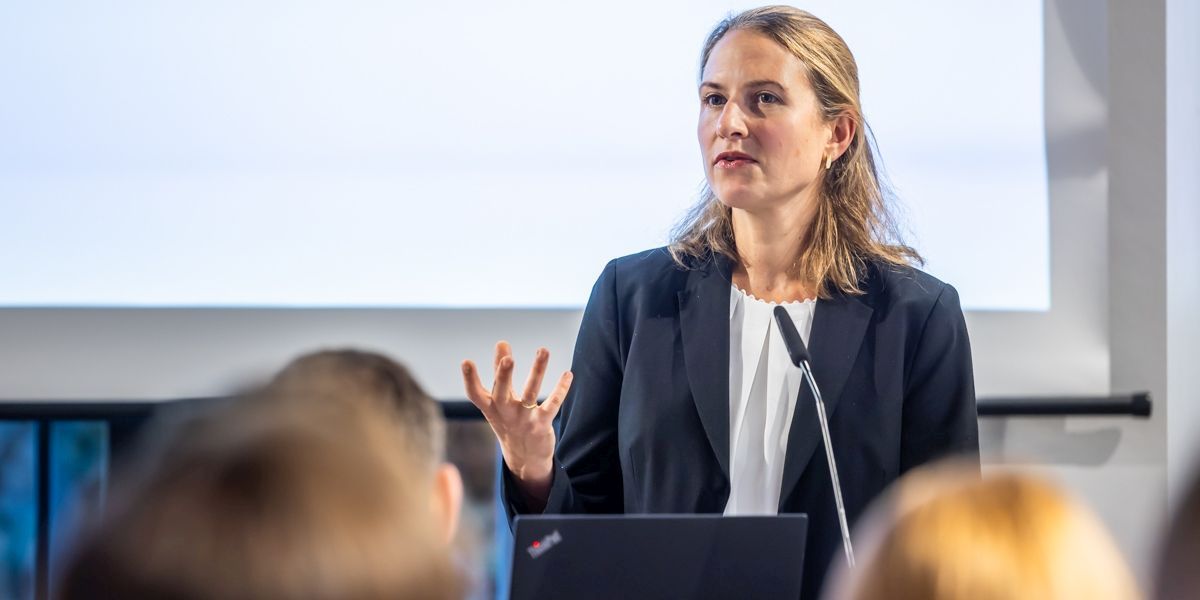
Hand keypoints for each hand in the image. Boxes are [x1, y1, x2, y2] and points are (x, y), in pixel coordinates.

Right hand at [461, 341, 572, 510]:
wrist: (524, 459)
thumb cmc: (509, 422)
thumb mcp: (500, 401)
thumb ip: (501, 372)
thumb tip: (502, 342)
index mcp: (491, 408)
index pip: (475, 394)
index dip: (469, 379)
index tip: (466, 361)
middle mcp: (505, 413)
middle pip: (501, 392)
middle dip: (503, 375)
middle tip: (508, 358)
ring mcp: (523, 418)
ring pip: (530, 392)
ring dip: (537, 370)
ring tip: (543, 350)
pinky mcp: (541, 424)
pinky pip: (552, 404)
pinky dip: (561, 389)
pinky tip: (568, 374)